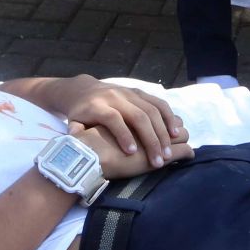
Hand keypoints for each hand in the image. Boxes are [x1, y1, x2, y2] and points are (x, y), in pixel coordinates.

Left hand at [49, 77, 189, 170]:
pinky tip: (176, 133)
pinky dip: (169, 117)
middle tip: (159, 159)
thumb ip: (76, 133)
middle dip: (151, 139)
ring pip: (152, 109)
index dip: (123, 135)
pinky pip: (158, 102)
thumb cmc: (80, 114)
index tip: (132, 153)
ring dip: (164, 130)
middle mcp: (116, 97)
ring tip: (170, 150)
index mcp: (98, 106)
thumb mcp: (73, 122)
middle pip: (138, 116)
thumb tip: (77, 141)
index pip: (113, 119)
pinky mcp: (139, 92)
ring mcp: (130, 93)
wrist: (84, 89)